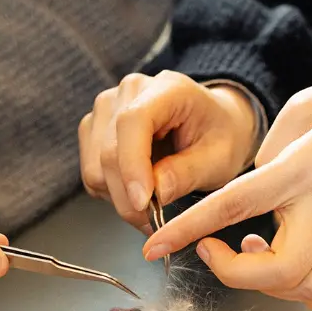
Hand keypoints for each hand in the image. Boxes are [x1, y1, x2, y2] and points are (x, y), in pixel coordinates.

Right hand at [78, 71, 258, 229]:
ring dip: (120, 197)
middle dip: (129, 196)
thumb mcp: (219, 159)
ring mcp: (106, 109)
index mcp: (166, 89)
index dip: (132, 165)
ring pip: (95, 168)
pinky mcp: (93, 130)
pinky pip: (92, 174)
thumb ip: (188, 173)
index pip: (133, 122)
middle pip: (109, 152)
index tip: (143, 203)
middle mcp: (128, 92)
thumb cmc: (219, 136)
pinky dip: (112, 192)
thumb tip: (155, 194)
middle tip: (155, 221)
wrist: (211, 124)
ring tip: (152, 201)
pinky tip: (138, 188)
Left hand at [141, 66, 311, 309]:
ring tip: (252, 251)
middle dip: (233, 273)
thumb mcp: (306, 105)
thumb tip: (248, 192)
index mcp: (303, 168)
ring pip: (309, 290)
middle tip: (213, 250)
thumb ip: (268, 151)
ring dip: (269, 284)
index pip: (234, 205)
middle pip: (279, 272)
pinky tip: (296, 275)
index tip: (154, 247)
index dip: (188, 229)